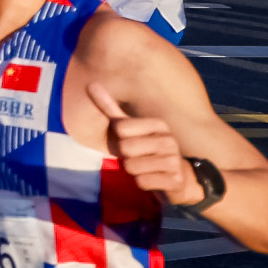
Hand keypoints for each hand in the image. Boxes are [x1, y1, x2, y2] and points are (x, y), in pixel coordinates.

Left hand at [93, 87, 200, 203]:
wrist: (176, 177)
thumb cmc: (145, 150)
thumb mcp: (127, 129)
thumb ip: (109, 108)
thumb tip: (91, 84)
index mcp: (159, 124)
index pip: (121, 127)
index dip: (121, 138)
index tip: (134, 141)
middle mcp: (169, 140)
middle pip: (125, 148)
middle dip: (126, 157)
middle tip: (139, 157)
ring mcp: (174, 161)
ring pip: (131, 167)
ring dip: (134, 171)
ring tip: (147, 168)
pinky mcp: (175, 181)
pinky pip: (142, 182)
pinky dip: (143, 183)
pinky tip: (155, 179)